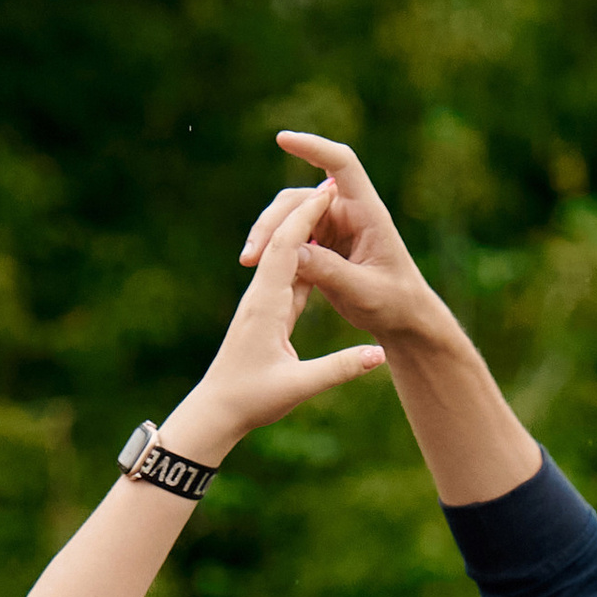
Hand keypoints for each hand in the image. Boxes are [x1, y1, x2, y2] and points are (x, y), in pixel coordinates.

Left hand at [170, 179, 386, 459]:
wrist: (216, 411)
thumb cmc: (251, 400)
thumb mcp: (299, 386)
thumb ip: (340, 368)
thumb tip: (380, 356)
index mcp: (266, 304)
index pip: (288, 247)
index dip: (308, 215)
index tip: (330, 188)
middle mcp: (260, 295)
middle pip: (282, 240)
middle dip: (306, 210)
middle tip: (332, 184)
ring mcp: (261, 302)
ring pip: (284, 256)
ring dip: (304, 229)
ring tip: (327, 207)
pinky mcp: (265, 313)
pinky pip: (287, 277)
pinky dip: (303, 257)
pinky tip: (316, 248)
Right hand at [242, 131, 450, 346]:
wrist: (402, 321)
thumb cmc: (396, 303)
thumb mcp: (365, 291)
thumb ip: (330, 272)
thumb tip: (290, 252)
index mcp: (367, 212)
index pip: (342, 164)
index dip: (314, 147)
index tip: (283, 140)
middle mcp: (347, 212)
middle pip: (301, 199)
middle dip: (273, 221)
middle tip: (251, 256)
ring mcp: (332, 227)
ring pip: (289, 218)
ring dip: (268, 237)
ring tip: (250, 264)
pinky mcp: (320, 245)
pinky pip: (289, 239)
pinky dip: (274, 252)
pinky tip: (262, 274)